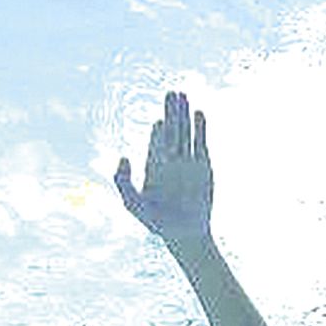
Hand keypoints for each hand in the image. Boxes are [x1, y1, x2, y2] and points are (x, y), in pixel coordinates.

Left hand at [115, 91, 213, 251]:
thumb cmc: (157, 223)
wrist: (185, 234)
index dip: (157, 130)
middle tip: (171, 92)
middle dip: (171, 112)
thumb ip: (123, 181)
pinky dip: (200, 127)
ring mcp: (187, 162)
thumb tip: (122, 156)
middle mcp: (170, 162)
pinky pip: (200, 142)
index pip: (155, 143)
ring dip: (184, 114)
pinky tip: (199, 113)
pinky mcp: (203, 166)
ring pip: (185, 132)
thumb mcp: (133, 204)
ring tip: (183, 95)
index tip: (158, 121)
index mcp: (153, 168)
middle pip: (171, 131)